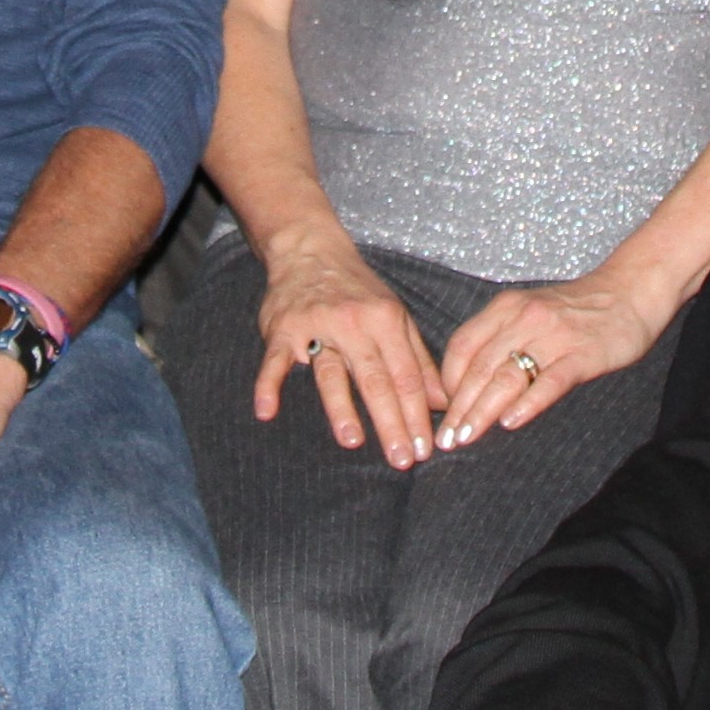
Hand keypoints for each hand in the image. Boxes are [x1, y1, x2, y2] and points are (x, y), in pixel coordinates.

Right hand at [249, 232, 448, 466]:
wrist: (309, 250)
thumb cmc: (358, 291)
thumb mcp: (395, 317)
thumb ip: (418, 360)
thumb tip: (442, 401)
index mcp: (386, 321)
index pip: (406, 376)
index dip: (417, 415)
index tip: (426, 450)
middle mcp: (354, 323)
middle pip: (376, 380)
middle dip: (391, 422)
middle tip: (402, 459)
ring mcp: (316, 326)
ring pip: (331, 372)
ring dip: (341, 407)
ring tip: (352, 440)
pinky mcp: (282, 329)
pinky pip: (274, 361)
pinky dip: (268, 385)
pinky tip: (267, 411)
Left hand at [433, 273, 659, 448]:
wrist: (630, 291)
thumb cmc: (577, 309)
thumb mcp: (529, 312)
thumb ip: (500, 339)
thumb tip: (467, 385)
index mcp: (506, 307)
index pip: (462, 347)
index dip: (447, 384)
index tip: (442, 413)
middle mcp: (525, 318)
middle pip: (480, 368)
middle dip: (459, 408)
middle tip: (447, 439)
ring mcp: (554, 336)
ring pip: (508, 377)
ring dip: (482, 411)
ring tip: (467, 437)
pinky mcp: (582, 354)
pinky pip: (550, 382)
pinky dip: (528, 403)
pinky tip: (511, 422)